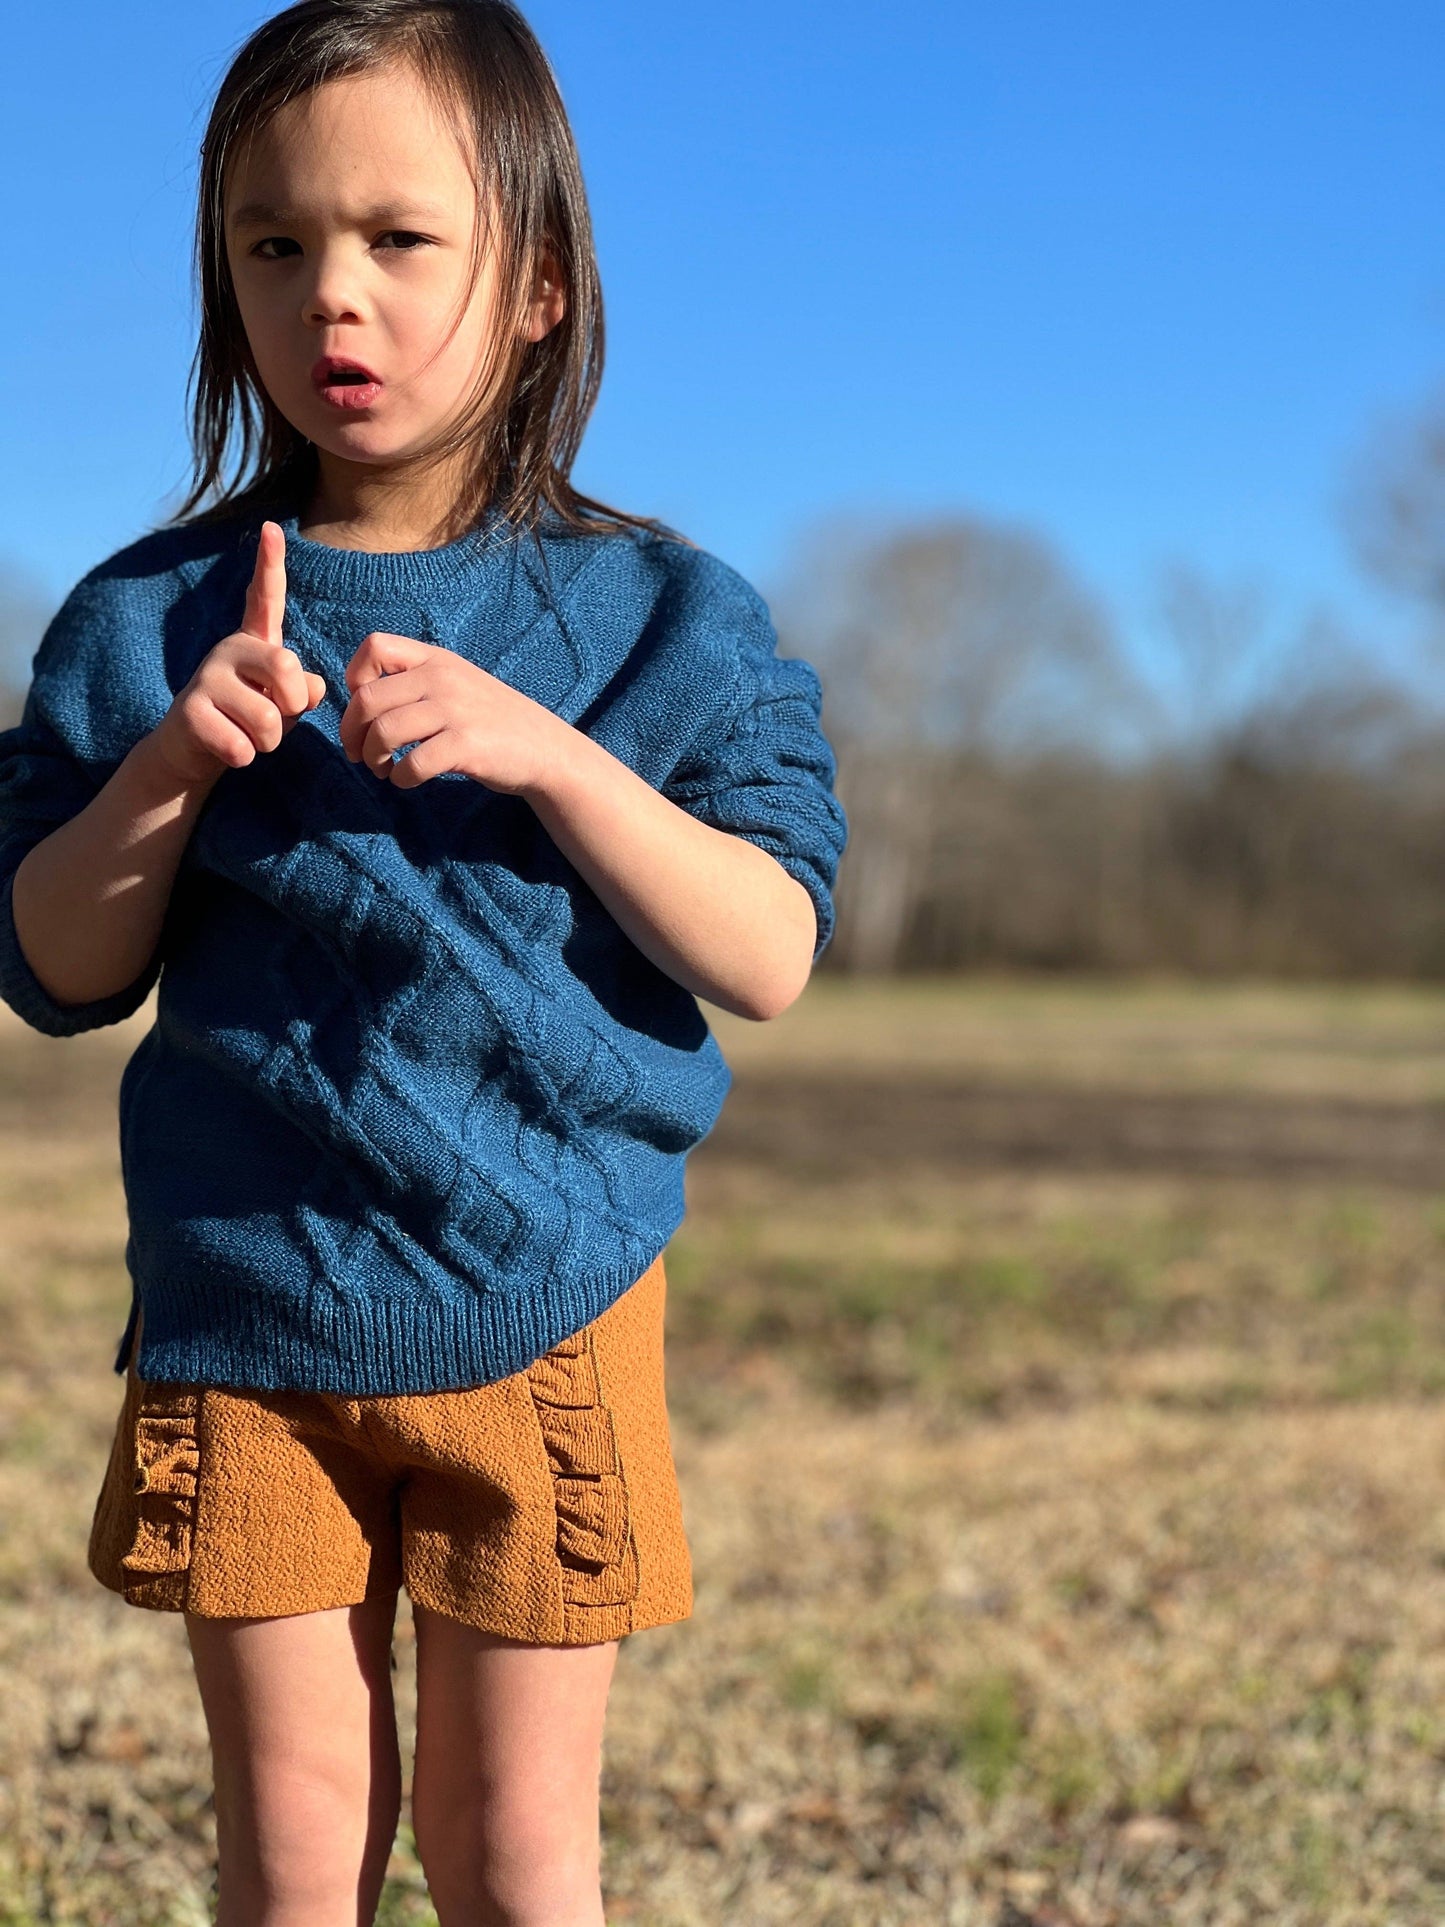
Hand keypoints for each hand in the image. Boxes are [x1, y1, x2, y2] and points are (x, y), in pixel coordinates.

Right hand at [148, 521, 326, 786]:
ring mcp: (206, 678)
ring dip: (269, 742)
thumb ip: (303, 689)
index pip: (264, 597)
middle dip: (293, 708)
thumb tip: (310, 687)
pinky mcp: (189, 712)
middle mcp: (229, 649)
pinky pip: (241, 745)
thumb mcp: (284, 703)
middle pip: (286, 669)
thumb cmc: (249, 721)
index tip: (272, 527)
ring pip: (267, 719)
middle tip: (277, 719)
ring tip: (249, 736)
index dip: (270, 564)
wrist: (195, 753)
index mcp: (255, 641)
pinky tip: (229, 750)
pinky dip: (244, 757)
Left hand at [339, 631, 566, 795]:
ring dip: (373, 759)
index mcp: (436, 659)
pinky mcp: (465, 746)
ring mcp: (455, 711)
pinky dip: (400, 778)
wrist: (544, 748)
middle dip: (352, 733)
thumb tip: (360, 701)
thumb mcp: (456, 683)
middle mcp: (442, 678)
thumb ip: (415, 681)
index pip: (374, 647)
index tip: (365, 710)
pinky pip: (412, 764)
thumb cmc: (491, 720)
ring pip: (384, 732)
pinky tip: (407, 780)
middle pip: (368, 699)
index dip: (354, 678)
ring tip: (383, 770)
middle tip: (359, 754)